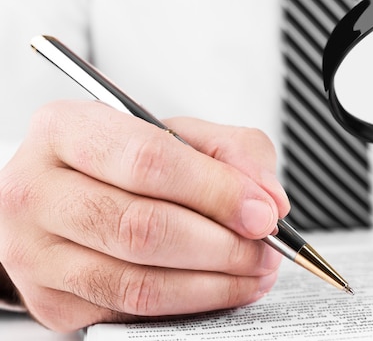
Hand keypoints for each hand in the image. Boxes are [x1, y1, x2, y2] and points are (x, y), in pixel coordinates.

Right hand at [0, 100, 289, 331]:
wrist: (72, 196)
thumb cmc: (127, 160)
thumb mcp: (183, 134)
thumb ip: (233, 153)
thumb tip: (268, 200)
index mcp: (66, 131)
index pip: (147, 161)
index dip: (215, 191)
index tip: (261, 212)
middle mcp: (37, 190)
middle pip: (142, 227)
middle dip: (222, 244)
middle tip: (265, 246)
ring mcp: (36, 252)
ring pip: (139, 281)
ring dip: (214, 281)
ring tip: (254, 268)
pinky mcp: (51, 301)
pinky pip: (132, 311)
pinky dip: (191, 302)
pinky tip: (220, 285)